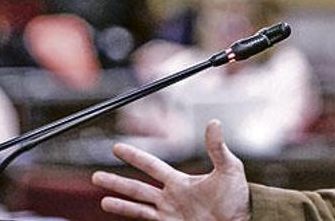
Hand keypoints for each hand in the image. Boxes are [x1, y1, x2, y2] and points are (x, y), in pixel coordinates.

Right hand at [92, 120, 249, 220]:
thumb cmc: (238, 197)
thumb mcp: (229, 169)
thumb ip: (217, 148)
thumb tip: (214, 123)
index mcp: (180, 182)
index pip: (151, 166)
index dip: (134, 156)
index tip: (117, 148)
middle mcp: (170, 197)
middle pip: (137, 187)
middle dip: (116, 181)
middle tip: (95, 175)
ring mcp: (169, 214)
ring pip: (137, 204)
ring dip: (118, 199)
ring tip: (101, 196)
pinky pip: (144, 220)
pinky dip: (128, 215)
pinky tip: (114, 210)